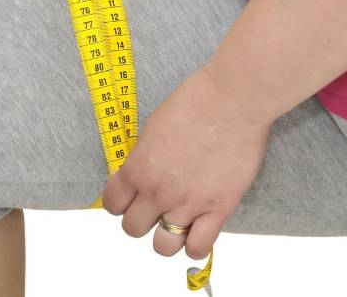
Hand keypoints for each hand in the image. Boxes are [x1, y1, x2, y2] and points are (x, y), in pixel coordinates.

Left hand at [101, 66, 272, 259]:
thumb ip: (146, 156)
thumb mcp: (155, 126)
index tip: (133, 198)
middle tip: (158, 207)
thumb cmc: (197, 101)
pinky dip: (196, 245)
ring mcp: (187, 203)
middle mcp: (157, 191)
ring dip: (167, 237)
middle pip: (133, 229)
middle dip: (143, 219)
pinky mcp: (217, 208)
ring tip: (179, 222)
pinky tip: (200, 230)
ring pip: (162, 246)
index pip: (113, 205)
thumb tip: (145, 171)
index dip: (122, 203)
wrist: (233, 100)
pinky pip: (198, 247)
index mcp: (137, 168)